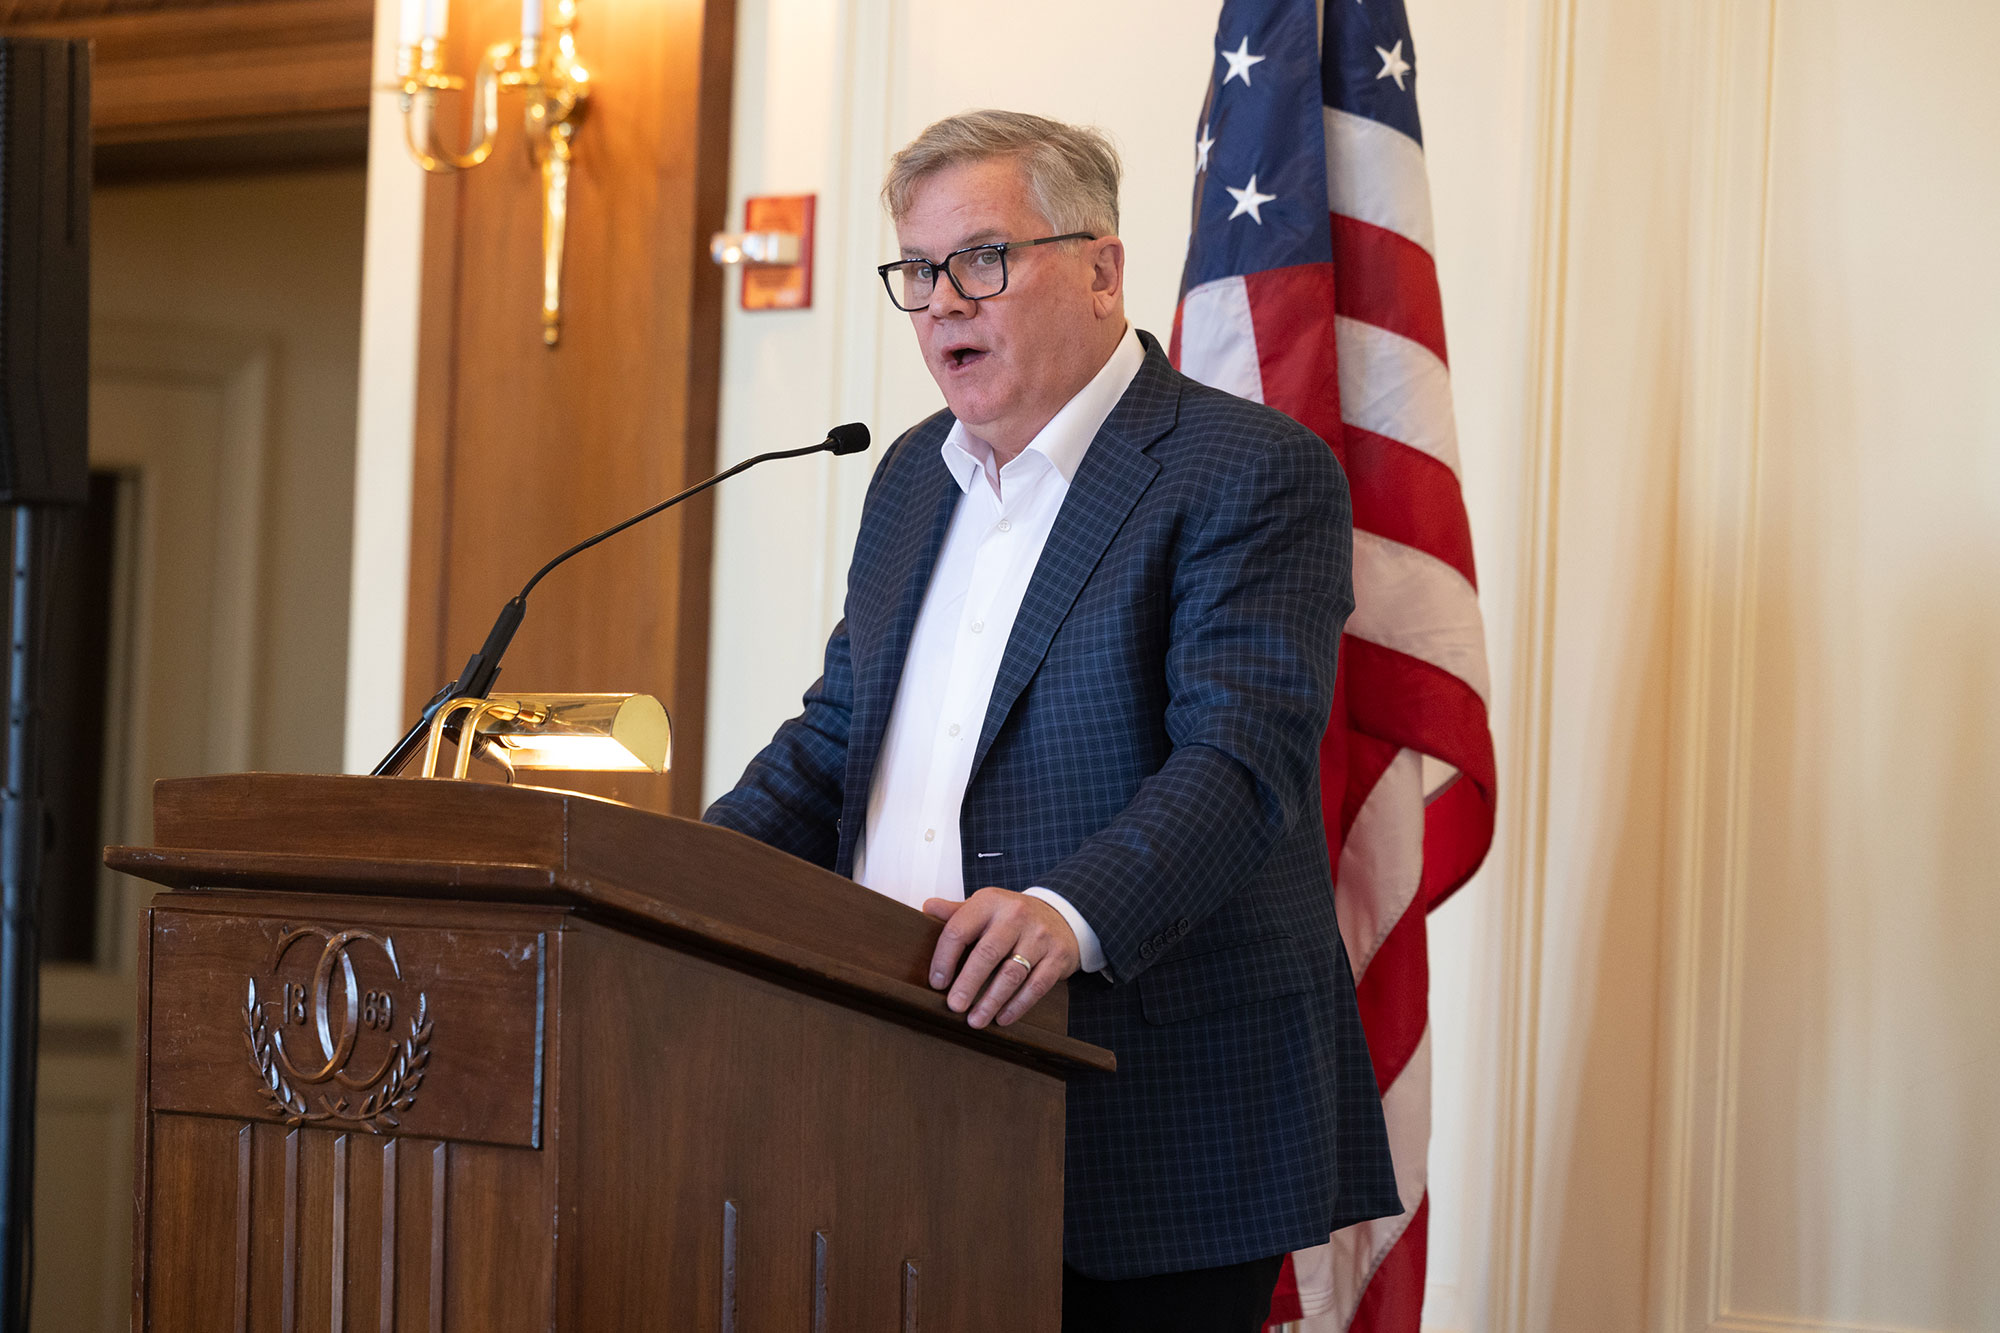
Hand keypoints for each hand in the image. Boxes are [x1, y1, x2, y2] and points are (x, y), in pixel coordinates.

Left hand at [923, 888, 1079, 1029]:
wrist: (1061, 915)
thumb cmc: (1013, 916)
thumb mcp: (986, 907)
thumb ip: (957, 911)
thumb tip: (928, 907)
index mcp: (990, 902)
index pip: (960, 930)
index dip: (944, 958)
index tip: (937, 983)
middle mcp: (1016, 915)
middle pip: (987, 953)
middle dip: (969, 983)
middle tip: (955, 1006)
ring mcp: (1039, 936)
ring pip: (1012, 973)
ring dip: (992, 1001)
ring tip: (975, 1020)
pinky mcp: (1057, 956)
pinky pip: (1036, 985)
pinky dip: (1018, 1005)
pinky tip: (1002, 1018)